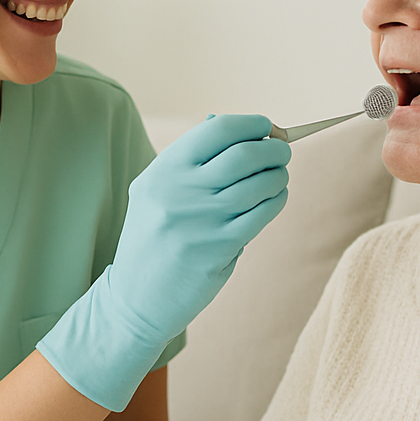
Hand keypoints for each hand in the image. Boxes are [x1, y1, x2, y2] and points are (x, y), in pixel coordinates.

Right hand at [111, 114, 290, 342]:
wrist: (137, 296)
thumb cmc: (154, 236)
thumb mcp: (156, 190)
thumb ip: (188, 158)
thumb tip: (227, 124)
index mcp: (164, 170)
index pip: (218, 130)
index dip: (251, 124)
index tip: (266, 127)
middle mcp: (180, 191)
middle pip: (244, 155)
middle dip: (274, 149)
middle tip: (282, 151)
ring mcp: (200, 221)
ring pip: (259, 185)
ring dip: (278, 177)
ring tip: (278, 177)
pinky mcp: (218, 249)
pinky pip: (261, 215)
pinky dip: (275, 201)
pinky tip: (275, 198)